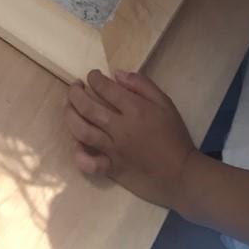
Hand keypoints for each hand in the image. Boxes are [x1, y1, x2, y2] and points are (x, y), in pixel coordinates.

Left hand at [66, 70, 198, 203]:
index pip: (105, 88)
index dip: (94, 78)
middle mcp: (120, 128)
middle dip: (75, 93)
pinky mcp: (112, 169)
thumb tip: (117, 74)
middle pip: (87, 107)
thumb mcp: (165, 103)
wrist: (181, 174)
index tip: (92, 76)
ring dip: (70, 116)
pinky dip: (79, 154)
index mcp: (135, 109)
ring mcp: (113, 150)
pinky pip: (90, 163)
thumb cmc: (174, 137)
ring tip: (68, 107)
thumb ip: (142, 85)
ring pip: (82, 131)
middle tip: (74, 86)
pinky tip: (76, 144)